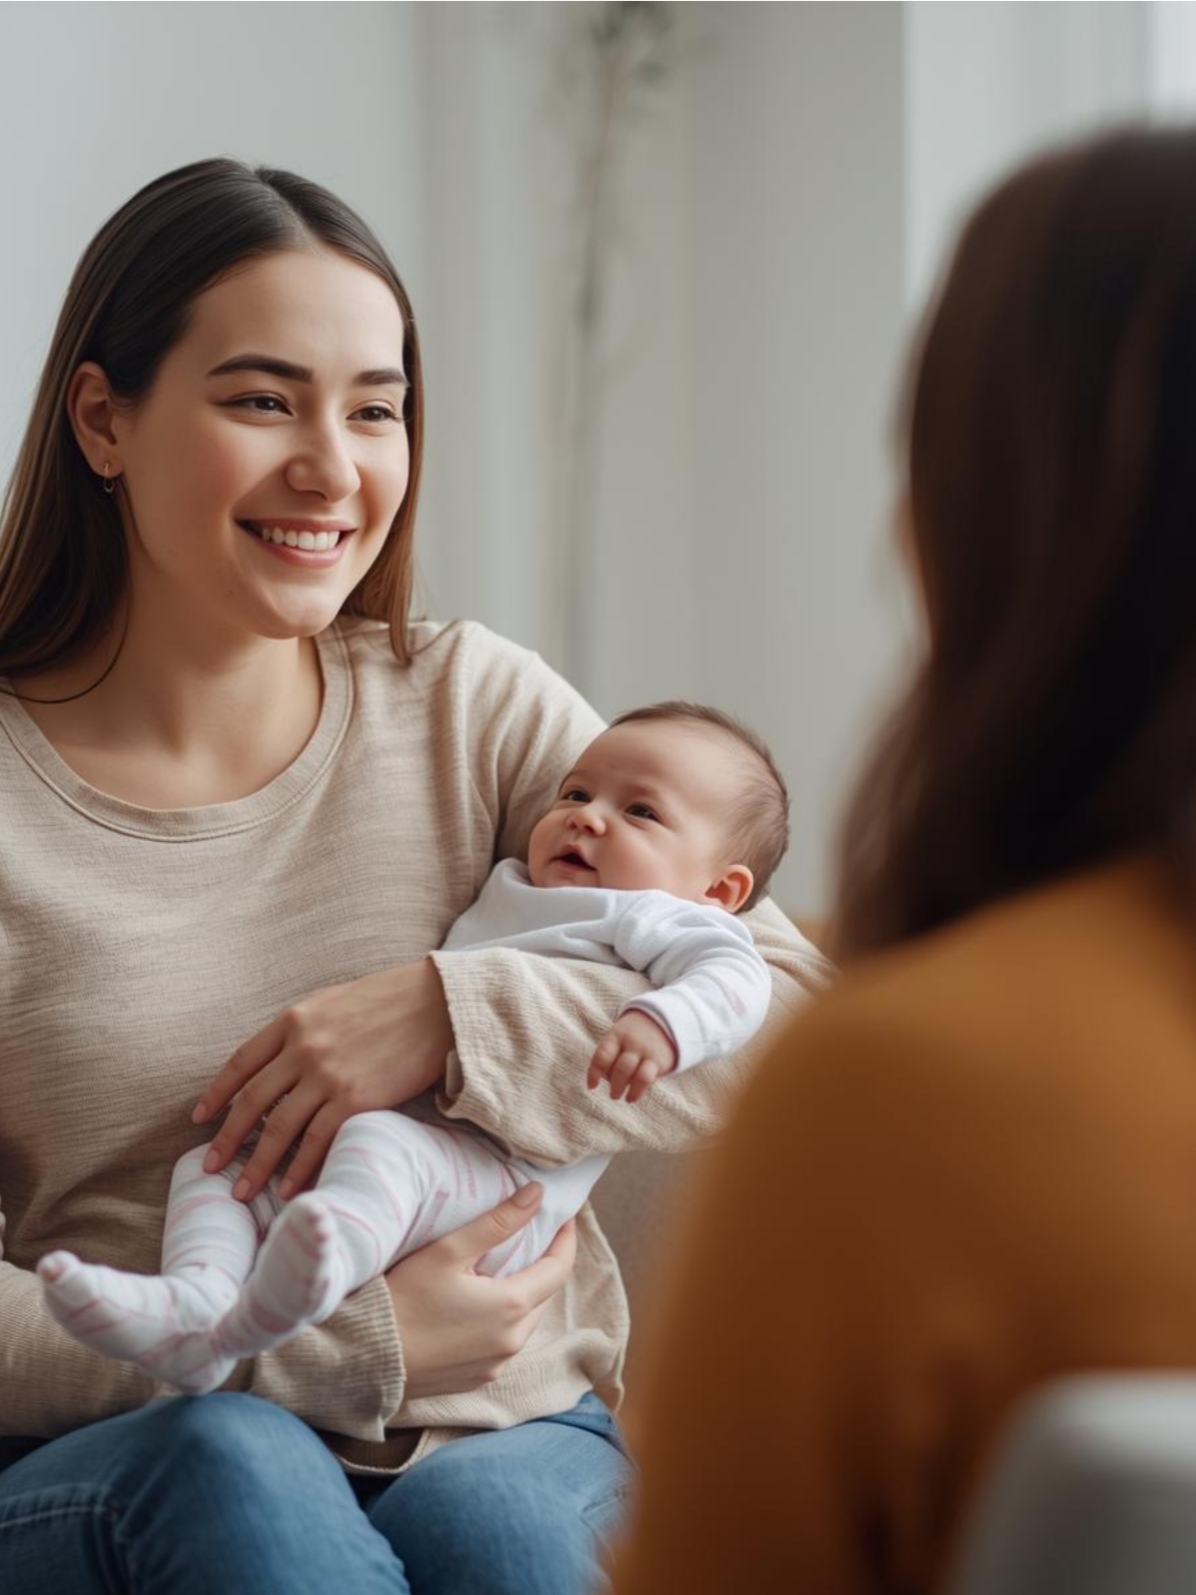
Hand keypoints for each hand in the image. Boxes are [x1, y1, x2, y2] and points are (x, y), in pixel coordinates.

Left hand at [192, 960, 453, 1201]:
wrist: (440, 1005)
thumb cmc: (392, 1001)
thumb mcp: (335, 1003)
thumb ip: (305, 1030)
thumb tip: (283, 1062)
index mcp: (294, 1020)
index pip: (241, 1063)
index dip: (217, 1093)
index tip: (200, 1118)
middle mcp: (303, 1048)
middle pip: (252, 1102)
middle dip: (227, 1139)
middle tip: (209, 1167)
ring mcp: (328, 1075)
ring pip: (278, 1128)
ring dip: (256, 1165)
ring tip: (242, 1192)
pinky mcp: (356, 1099)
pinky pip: (317, 1141)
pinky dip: (299, 1169)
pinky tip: (289, 1189)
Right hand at [387, 1183, 576, 1398]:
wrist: (364, 1358)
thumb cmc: (404, 1298)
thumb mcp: (449, 1251)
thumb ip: (498, 1222)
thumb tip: (538, 1195)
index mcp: (512, 1307)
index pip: (559, 1268)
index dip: (565, 1239)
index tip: (564, 1216)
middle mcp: (512, 1341)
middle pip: (545, 1295)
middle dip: (544, 1264)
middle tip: (533, 1236)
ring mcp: (496, 1364)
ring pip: (526, 1321)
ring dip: (524, 1293)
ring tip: (505, 1266)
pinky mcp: (478, 1379)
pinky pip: (504, 1343)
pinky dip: (504, 1320)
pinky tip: (481, 1304)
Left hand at [587, 1008, 677, 1103]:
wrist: (663, 1022)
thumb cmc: (632, 1037)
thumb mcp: (619, 1037)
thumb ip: (611, 1056)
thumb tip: (604, 1080)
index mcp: (616, 1035)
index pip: (602, 1056)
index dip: (594, 1073)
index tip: (592, 1086)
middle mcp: (631, 1043)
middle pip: (619, 1068)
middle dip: (614, 1085)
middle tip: (613, 1095)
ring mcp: (646, 1051)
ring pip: (633, 1074)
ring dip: (625, 1089)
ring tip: (624, 1098)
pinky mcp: (659, 1060)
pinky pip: (646, 1078)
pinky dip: (637, 1091)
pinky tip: (632, 1097)